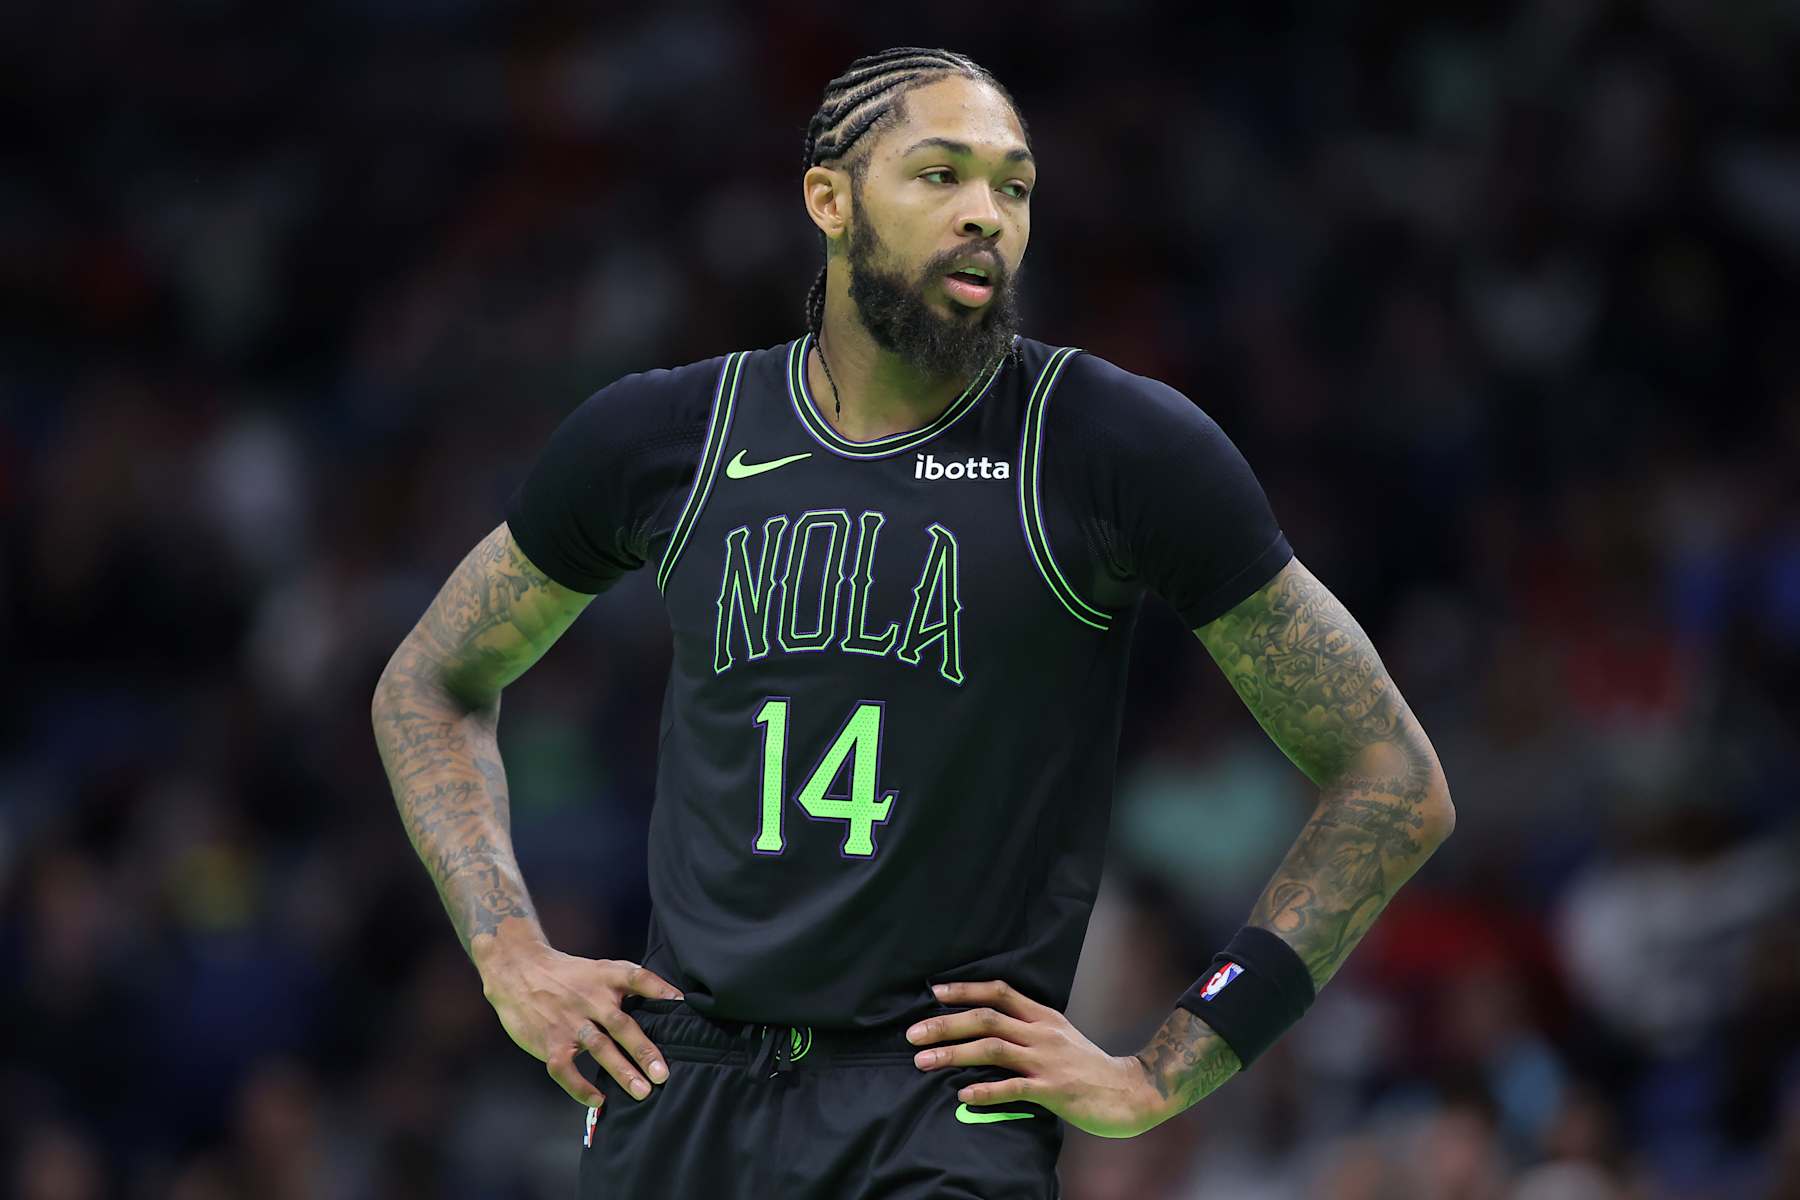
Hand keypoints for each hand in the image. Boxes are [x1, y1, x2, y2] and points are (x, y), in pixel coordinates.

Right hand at [478, 942, 683, 1107]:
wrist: (518, 970)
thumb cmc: (567, 975)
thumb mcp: (600, 969)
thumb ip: (630, 983)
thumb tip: (670, 1000)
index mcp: (605, 978)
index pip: (636, 977)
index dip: (659, 988)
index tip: (680, 1002)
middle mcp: (589, 1000)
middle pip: (621, 1024)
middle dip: (643, 1050)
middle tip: (663, 1074)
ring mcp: (569, 1022)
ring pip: (598, 1048)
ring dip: (620, 1071)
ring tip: (642, 1091)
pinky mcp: (549, 1041)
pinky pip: (565, 1069)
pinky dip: (580, 1087)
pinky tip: (598, 1101)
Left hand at [907, 980, 1169, 1138]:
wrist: (1131, 1092)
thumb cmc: (1090, 1066)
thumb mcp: (1060, 1036)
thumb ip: (1028, 1028)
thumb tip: (988, 1027)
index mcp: (1043, 1016)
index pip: (999, 991)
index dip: (965, 990)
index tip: (934, 993)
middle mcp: (1042, 1033)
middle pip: (987, 1019)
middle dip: (946, 1024)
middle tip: (913, 1033)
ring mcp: (1048, 1061)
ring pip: (993, 1048)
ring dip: (954, 1053)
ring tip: (923, 1061)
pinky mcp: (1054, 1090)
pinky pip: (1014, 1088)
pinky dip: (986, 1090)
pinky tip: (964, 1094)